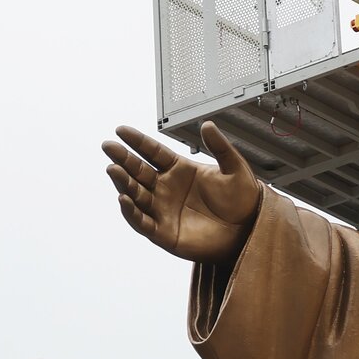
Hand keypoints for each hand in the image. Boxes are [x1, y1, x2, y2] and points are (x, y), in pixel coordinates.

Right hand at [103, 121, 259, 264]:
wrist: (250, 232)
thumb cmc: (244, 201)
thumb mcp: (235, 170)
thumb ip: (221, 148)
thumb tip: (207, 125)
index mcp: (179, 169)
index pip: (152, 152)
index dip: (137, 141)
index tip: (121, 130)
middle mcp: (166, 188)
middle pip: (138, 170)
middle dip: (122, 159)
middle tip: (109, 146)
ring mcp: (163, 209)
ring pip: (136, 194)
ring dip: (123, 182)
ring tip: (114, 169)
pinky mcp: (164, 233)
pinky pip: (142, 222)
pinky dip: (131, 212)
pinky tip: (124, 199)